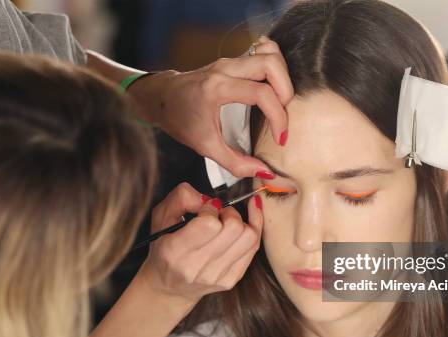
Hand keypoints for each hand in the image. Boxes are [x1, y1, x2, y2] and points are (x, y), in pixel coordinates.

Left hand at [128, 37, 293, 177]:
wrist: (161, 97)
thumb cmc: (180, 119)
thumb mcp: (205, 146)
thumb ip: (236, 163)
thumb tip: (265, 173)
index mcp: (217, 88)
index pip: (260, 93)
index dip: (278, 117)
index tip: (280, 138)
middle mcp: (225, 69)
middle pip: (270, 64)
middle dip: (286, 90)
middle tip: (284, 113)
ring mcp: (230, 61)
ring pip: (269, 54)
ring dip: (283, 77)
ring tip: (281, 102)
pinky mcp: (234, 60)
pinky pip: (263, 52)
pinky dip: (275, 67)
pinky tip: (274, 85)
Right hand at [140, 182, 262, 303]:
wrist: (168, 287)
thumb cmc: (164, 248)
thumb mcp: (161, 216)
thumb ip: (182, 198)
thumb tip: (209, 198)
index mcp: (175, 251)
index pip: (209, 223)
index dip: (211, 209)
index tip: (206, 209)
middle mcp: (196, 267)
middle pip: (234, 228)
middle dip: (229, 213)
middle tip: (219, 214)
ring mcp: (216, 276)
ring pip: (249, 237)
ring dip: (242, 222)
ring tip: (228, 222)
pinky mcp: (231, 280)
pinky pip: (253, 248)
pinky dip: (253, 230)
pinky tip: (246, 222)